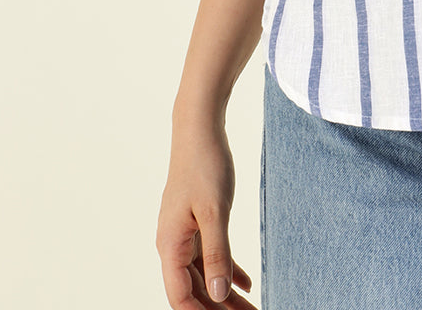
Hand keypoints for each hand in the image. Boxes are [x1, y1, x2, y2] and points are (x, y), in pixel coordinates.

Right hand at [157, 118, 257, 308]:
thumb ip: (218, 254)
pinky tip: (247, 283)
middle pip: (195, 290)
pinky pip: (211, 256)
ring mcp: (184, 234)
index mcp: (170, 245)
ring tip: (251, 308)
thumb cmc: (205, 165)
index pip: (181, 297)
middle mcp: (173, 244)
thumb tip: (219, 295)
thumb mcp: (215, 211)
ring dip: (225, 294)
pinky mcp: (197, 223)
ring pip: (205, 275)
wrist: (199, 129)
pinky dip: (228, 270)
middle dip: (219, 309)